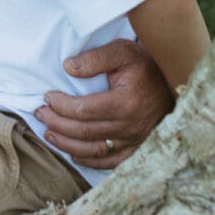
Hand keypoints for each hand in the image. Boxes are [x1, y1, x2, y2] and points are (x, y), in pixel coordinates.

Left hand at [35, 38, 173, 168]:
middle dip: (56, 124)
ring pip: (94, 150)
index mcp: (125, 103)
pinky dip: (90, 160)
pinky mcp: (138, 148)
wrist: (174, 81)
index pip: (83, 110)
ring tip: (49, 134)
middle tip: (40, 114)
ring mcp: (135, 140)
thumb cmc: (144, 65)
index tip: (47, 97)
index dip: (60, 105)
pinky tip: (74, 154)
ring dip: (67, 144)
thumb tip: (68, 68)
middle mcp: (130, 126)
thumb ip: (95, 58)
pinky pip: (111, 162)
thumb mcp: (122, 51)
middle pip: (84, 132)